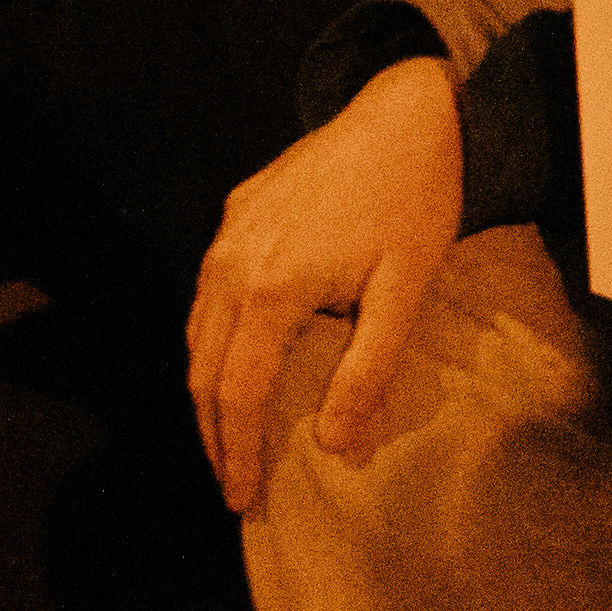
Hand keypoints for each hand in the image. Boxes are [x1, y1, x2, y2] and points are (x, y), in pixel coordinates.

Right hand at [188, 54, 464, 501]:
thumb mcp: (405, 289)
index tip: (241, 500)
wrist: (405, 110)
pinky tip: (234, 362)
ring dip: (207, 389)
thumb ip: (368, 369)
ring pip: (196, 331)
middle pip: (202, 369)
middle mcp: (232, 261)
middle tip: (231, 483)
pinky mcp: (235, 211)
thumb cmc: (415, 200)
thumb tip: (332, 445)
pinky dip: (211, 340)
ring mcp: (227, 233)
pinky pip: (207, 292)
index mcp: (272, 287)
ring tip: (229, 436)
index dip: (237, 452)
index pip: (238, 394)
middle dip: (212, 434)